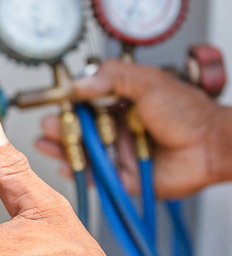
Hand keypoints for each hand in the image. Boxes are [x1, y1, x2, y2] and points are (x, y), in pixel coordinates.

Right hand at [36, 59, 224, 198]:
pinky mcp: (122, 178)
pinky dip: (78, 174)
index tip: (53, 103)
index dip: (68, 105)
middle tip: (46, 126)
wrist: (210, 146)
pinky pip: (95, 178)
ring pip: (83, 154)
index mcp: (121, 105)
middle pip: (79, 131)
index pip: (86, 104)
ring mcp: (118, 154)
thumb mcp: (147, 82)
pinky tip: (65, 165)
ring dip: (63, 149)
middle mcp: (117, 130)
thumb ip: (113, 77)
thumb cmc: (187, 112)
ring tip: (46, 144)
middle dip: (59, 129)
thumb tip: (79, 84)